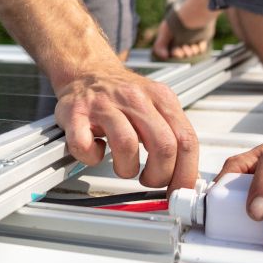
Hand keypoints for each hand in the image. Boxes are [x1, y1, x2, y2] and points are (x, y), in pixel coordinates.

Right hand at [54, 63, 198, 194]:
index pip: (186, 140)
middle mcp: (135, 98)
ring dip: (126, 169)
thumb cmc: (121, 95)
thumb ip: (173, 134)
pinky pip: (85, 146)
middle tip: (150, 180)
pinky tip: (97, 150)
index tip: (179, 190)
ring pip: (126, 145)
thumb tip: (186, 176)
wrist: (87, 72)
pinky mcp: (76, 113)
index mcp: (161, 97)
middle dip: (159, 175)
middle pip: (163, 145)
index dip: (186, 173)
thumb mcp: (157, 105)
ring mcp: (104, 104)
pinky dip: (91, 158)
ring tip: (123, 166)